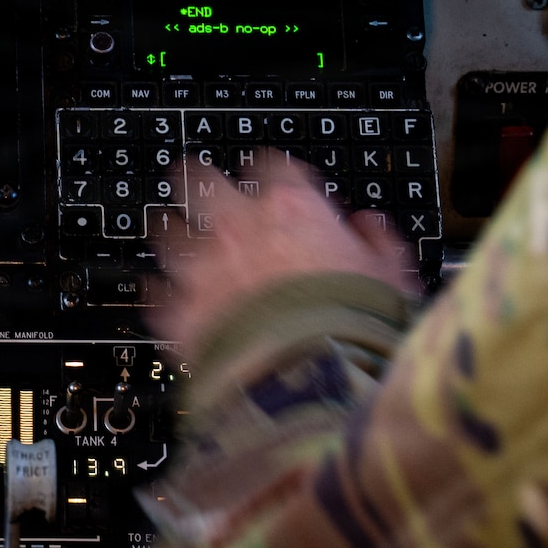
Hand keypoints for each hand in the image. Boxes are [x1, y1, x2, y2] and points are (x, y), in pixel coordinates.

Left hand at [154, 156, 412, 354]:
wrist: (312, 382)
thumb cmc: (355, 331)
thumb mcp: (391, 279)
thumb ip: (376, 243)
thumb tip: (368, 229)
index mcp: (291, 211)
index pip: (271, 166)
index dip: (269, 171)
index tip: (269, 181)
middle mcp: (238, 231)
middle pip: (199, 181)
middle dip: (196, 181)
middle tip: (195, 185)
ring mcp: (201, 270)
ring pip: (166, 232)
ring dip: (171, 235)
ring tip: (174, 239)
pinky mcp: (177, 314)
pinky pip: (155, 293)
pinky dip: (160, 294)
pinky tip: (165, 298)